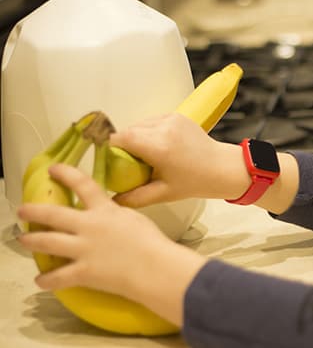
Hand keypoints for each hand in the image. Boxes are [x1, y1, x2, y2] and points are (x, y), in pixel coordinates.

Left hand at [18, 163, 205, 324]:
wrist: (153, 266)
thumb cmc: (151, 241)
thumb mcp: (133, 217)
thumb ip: (115, 213)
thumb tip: (107, 212)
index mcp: (104, 210)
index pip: (82, 184)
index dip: (66, 174)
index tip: (53, 169)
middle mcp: (88, 226)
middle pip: (54, 214)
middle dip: (34, 211)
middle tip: (22, 210)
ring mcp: (83, 249)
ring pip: (48, 242)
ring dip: (32, 240)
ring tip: (23, 239)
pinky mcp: (83, 272)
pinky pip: (59, 277)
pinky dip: (47, 280)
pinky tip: (40, 281)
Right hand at [109, 113, 243, 207]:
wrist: (222, 167)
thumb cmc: (195, 182)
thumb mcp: (163, 193)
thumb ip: (134, 197)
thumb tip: (110, 201)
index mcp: (159, 147)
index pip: (122, 138)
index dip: (110, 146)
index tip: (106, 158)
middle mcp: (164, 128)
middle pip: (129, 130)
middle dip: (122, 144)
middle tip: (123, 161)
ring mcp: (171, 119)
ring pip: (140, 124)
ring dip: (135, 136)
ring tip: (141, 155)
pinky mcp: (177, 115)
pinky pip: (152, 121)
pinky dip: (148, 131)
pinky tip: (154, 146)